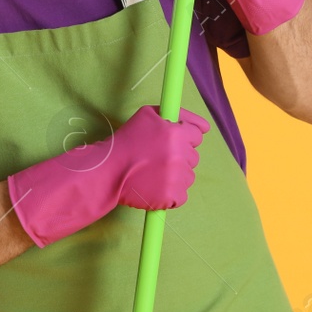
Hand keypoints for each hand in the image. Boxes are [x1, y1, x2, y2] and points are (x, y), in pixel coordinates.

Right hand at [6, 106, 208, 248]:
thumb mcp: (147, 115)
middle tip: (156, 157)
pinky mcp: (173, 197)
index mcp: (175, 133)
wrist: (108, 171)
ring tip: (153, 172)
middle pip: (193, 156)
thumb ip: (175, 114)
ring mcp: (177, 178)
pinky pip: (181, 195)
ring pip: (189, 176)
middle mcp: (180, 155)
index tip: (170, 141)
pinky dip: (170, 193)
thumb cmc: (126, 141)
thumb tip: (204, 127)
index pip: (197, 135)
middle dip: (179, 156)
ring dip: (175, 175)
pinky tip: (154, 186)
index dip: (183, 136)